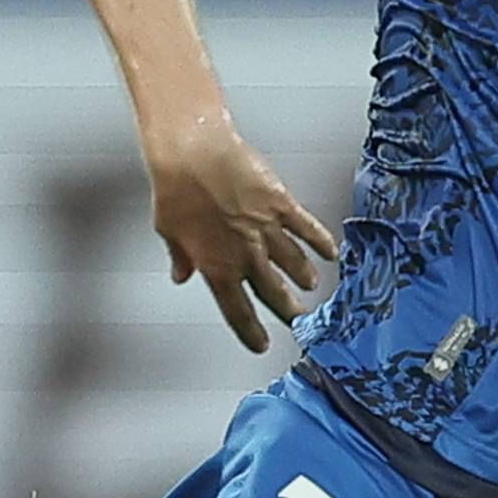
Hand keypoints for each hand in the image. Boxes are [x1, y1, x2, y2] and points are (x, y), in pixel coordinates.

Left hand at [141, 103, 338, 351]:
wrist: (193, 153)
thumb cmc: (175, 190)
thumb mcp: (168, 231)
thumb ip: (181, 257)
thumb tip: (181, 274)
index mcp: (216, 268)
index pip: (237, 312)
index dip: (251, 332)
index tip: (261, 344)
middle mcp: (246, 255)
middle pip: (273, 293)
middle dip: (288, 310)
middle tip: (299, 319)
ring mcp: (267, 230)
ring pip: (294, 263)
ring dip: (304, 276)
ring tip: (311, 285)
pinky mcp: (282, 204)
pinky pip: (307, 228)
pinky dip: (320, 241)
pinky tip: (330, 251)